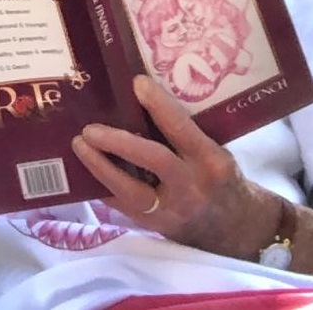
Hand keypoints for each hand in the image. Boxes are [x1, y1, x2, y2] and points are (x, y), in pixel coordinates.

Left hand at [72, 74, 280, 260]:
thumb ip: (186, 132)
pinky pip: (122, 206)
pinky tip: (83, 170)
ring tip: (79, 146)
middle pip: (152, 160)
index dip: (158, 105)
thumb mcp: (215, 151)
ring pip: (131, 190)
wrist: (234, 229)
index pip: (182, 128)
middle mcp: (191, 185)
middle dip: (118, 142)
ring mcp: (171, 210)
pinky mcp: (154, 227)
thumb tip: (144, 96)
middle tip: (90, 127)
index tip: (137, 83)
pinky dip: (102, 186)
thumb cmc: (221, 178)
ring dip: (100, 167)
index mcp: (210, 160)